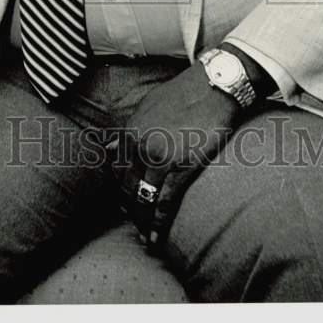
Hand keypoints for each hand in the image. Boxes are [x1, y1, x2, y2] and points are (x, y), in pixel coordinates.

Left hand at [112, 60, 245, 251]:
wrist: (214, 85)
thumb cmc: (185, 94)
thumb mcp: (148, 105)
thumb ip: (128, 129)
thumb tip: (108, 148)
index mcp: (130, 130)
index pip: (117, 169)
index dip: (121, 189)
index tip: (126, 202)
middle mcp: (140, 144)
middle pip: (128, 187)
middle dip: (130, 209)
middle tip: (135, 225)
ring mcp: (159, 157)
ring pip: (144, 197)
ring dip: (142, 221)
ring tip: (145, 237)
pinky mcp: (181, 166)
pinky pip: (165, 200)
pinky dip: (159, 220)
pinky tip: (157, 233)